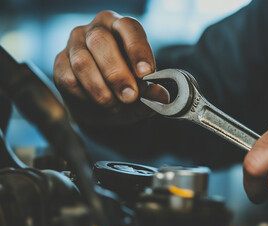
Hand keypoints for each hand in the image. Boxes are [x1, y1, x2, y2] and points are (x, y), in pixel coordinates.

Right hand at [53, 11, 168, 124]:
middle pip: (101, 41)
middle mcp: (96, 30)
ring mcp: (75, 44)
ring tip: (115, 106)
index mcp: (121, 28)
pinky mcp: (60, 62)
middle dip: (116, 73)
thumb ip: (151, 93)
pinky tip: (96, 103)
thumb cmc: (126, 92)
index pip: (129, 28)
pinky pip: (68, 79)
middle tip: (129, 96)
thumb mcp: (144, 95)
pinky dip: (85, 96)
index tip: (145, 73)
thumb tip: (160, 96)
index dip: (137, 50)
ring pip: (82, 61)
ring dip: (100, 89)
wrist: (103, 108)